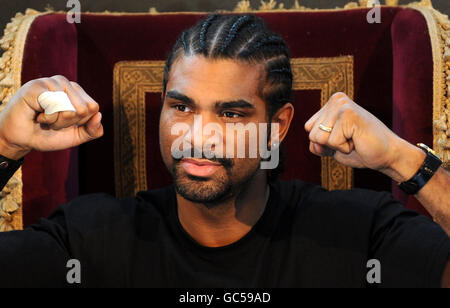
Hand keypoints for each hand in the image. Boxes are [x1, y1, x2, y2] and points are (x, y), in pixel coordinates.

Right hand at [0, 75, 102, 159]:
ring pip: (70, 107)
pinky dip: (47, 117)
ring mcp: (50, 82)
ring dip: (56, 121)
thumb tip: (99, 115)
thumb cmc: (48, 134)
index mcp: (77, 92)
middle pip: (83, 108)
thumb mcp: (76, 136)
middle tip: (52, 121)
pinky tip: (37, 114)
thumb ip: (93, 130)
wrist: (22, 141)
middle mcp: (65, 83)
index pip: (93, 108)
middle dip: (68, 122)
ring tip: (44, 117)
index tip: (64, 122)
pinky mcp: (36, 85)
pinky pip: (54, 105)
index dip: (80, 122)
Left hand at [304, 92, 424, 181]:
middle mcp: (336, 100)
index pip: (308, 129)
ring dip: (336, 146)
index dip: (323, 142)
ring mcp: (342, 105)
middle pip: (311, 134)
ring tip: (353, 139)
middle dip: (329, 144)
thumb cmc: (360, 150)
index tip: (343, 138)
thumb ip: (316, 142)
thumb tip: (314, 141)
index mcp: (331, 103)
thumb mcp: (331, 146)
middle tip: (350, 140)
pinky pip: (331, 142)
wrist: (387, 156)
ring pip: (318, 138)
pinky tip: (357, 141)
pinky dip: (343, 148)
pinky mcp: (348, 115)